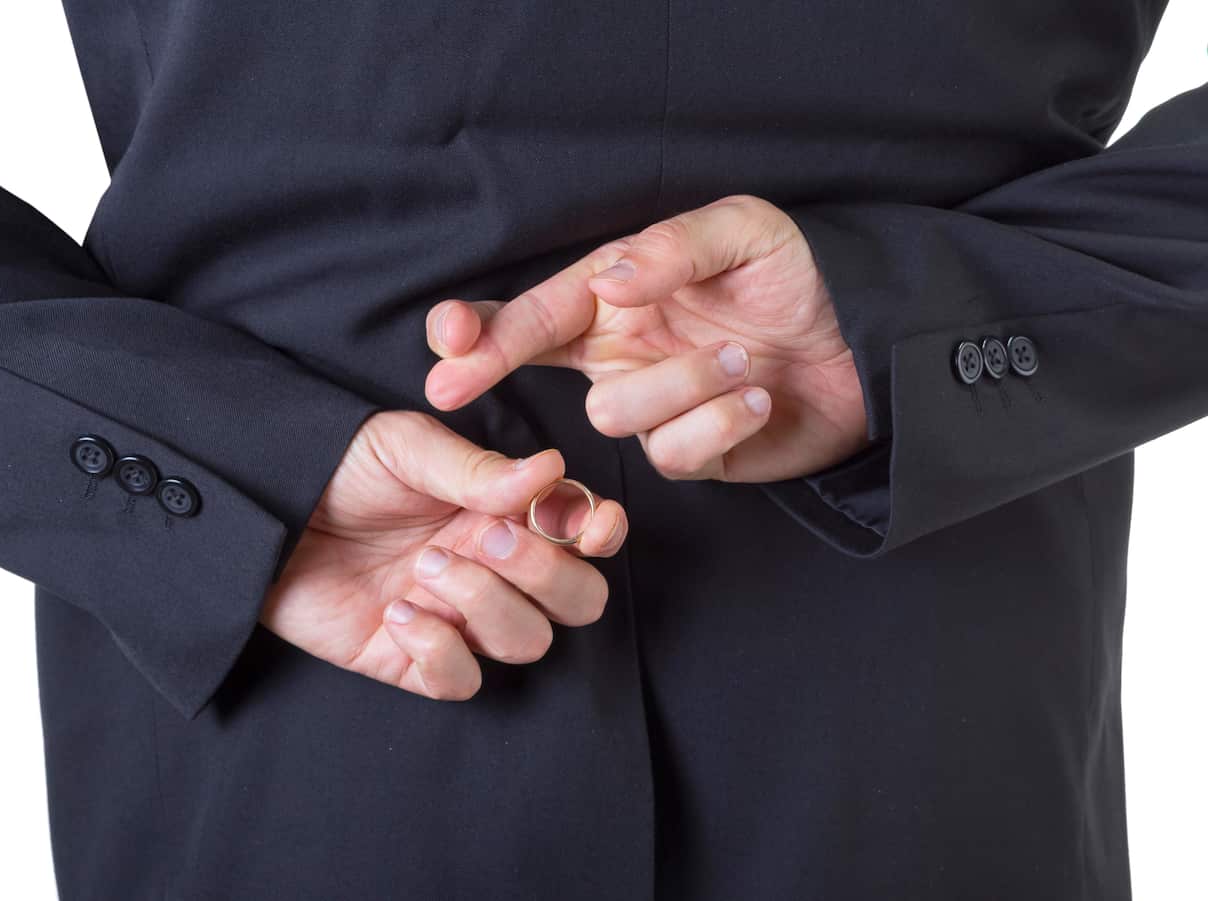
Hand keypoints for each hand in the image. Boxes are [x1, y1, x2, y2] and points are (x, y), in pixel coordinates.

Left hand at [261, 410, 626, 700]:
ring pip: (527, 641)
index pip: (582, 533)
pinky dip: (442, 652)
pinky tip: (400, 613)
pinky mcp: (411, 659)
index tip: (589, 524)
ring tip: (425, 568)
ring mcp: (457, 616)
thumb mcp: (405, 448)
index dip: (600, 533)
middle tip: (494, 540)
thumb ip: (479, 469)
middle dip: (550, 575)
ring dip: (487, 604)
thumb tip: (551, 470)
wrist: (257, 510)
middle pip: (576, 601)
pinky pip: (461, 680)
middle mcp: (492, 567)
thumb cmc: (333, 466)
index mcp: (501, 510)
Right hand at [423, 194, 868, 482]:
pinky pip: (673, 452)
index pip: (537, 309)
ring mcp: (655, 405)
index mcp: (621, 294)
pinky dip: (719, 423)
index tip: (445, 346)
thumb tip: (606, 281)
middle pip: (537, 364)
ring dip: (679, 385)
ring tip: (744, 361)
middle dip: (498, 364)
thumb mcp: (746, 232)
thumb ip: (673, 248)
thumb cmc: (803, 277)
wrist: (870, 347)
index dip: (481, 328)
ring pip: (611, 415)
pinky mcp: (692, 453)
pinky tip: (760, 400)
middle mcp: (624, 350)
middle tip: (460, 379)